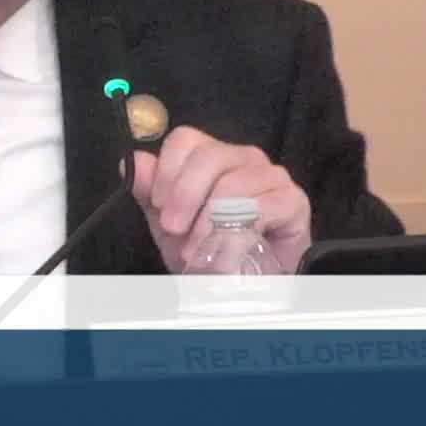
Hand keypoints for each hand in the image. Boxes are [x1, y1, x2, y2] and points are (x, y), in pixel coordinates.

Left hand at [128, 125, 312, 274]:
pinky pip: (261, 206)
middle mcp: (244, 158)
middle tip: (172, 229)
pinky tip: (223, 255)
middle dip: (184, 196)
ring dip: (207, 222)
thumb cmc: (210, 251)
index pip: (186, 138)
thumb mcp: (170, 226)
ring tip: (195, 251)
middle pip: (208, 156)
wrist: (247, 287)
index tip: (158, 205)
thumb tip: (132, 163)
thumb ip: (150, 194)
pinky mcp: (293, 200)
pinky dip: (234, 235)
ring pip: (232, 182)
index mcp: (213, 156)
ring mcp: (271, 176)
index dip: (167, 170)